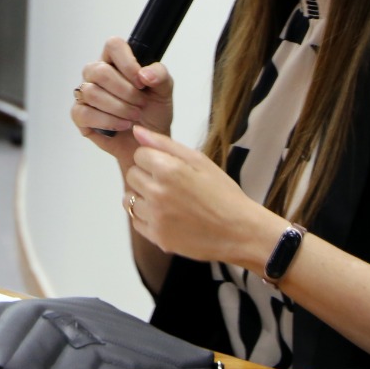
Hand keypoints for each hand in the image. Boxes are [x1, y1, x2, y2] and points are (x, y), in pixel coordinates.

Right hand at [71, 36, 174, 171]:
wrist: (148, 140)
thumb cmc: (153, 113)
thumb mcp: (164, 91)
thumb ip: (160, 75)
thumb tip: (144, 74)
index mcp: (116, 61)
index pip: (113, 46)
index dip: (127, 62)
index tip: (141, 81)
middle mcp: (97, 74)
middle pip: (100, 71)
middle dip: (125, 92)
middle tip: (141, 103)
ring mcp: (85, 93)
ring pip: (91, 92)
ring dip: (118, 107)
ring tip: (133, 115)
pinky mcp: (79, 114)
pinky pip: (84, 113)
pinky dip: (107, 121)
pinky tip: (121, 125)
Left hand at [124, 125, 283, 269]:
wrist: (240, 232)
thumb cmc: (223, 193)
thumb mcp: (200, 160)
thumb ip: (164, 144)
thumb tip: (137, 130)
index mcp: (168, 169)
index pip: (139, 155)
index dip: (154, 159)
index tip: (170, 168)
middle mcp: (157, 193)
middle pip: (132, 175)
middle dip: (147, 177)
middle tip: (172, 185)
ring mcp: (155, 217)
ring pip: (129, 199)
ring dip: (144, 198)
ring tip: (169, 202)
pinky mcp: (157, 237)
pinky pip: (135, 221)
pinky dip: (146, 217)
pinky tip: (167, 217)